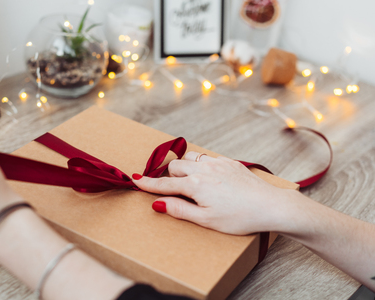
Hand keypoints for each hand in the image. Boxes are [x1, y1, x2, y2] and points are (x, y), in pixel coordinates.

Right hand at [133, 152, 298, 234]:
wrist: (270, 206)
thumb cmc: (239, 217)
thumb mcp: (206, 220)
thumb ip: (180, 210)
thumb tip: (158, 204)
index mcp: (195, 185)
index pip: (165, 183)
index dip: (148, 183)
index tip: (135, 180)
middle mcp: (204, 169)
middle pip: (175, 165)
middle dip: (168, 175)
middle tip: (170, 186)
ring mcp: (218, 163)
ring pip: (190, 157)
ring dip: (184, 166)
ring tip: (188, 180)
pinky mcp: (230, 162)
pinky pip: (207, 157)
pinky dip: (200, 164)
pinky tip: (208, 176)